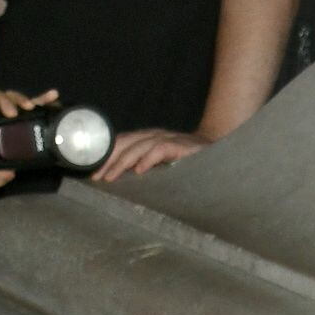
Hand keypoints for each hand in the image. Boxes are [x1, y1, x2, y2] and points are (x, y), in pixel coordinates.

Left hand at [0, 86, 56, 205]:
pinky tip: (52, 96)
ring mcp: (5, 112)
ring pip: (10, 96)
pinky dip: (42, 99)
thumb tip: (4, 175)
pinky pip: (32, 104)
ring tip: (30, 107)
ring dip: (20, 99)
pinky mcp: (21, 114)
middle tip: (12, 113)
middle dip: (3, 102)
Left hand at [93, 128, 210, 181]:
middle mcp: (155, 135)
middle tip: (97, 178)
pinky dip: (148, 159)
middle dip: (108, 160)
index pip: (120, 143)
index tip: (94, 174)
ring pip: (138, 146)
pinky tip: (140, 170)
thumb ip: (145, 166)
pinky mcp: (182, 146)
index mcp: (148, 138)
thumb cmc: (189, 161)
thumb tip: (122, 180)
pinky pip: (160, 149)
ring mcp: (169, 139)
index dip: (105, 157)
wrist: (220, 151)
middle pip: (125, 142)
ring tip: (111, 177)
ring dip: (122, 162)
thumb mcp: (163, 163)